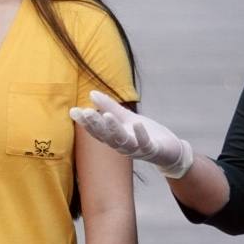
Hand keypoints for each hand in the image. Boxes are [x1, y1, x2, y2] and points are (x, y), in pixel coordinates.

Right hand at [70, 91, 193, 178]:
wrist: (170, 150)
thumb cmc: (146, 133)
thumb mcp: (127, 118)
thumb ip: (110, 107)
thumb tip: (91, 93)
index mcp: (116, 138)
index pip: (97, 131)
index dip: (85, 123)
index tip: (73, 111)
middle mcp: (124, 145)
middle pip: (107, 137)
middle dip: (96, 125)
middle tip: (86, 112)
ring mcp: (138, 149)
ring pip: (123, 141)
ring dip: (114, 129)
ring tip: (107, 115)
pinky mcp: (153, 150)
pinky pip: (146, 144)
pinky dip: (141, 135)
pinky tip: (137, 124)